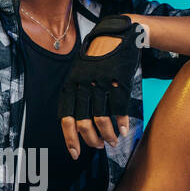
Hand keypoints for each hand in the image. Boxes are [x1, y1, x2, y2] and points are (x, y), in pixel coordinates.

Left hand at [58, 15, 143, 158]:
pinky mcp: (118, 82)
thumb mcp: (79, 73)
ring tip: (112, 141)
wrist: (116, 35)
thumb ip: (76, 96)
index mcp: (70, 86)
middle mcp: (82, 86)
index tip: (75, 154)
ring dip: (108, 135)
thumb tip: (77, 125)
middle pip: (83, 123)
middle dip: (91, 140)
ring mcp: (100, 84)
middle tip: (99, 146)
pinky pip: (119, 110)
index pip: (65, 119)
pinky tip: (124, 130)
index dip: (70, 140)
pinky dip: (121, 124)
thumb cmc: (97, 59)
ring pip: (101, 120)